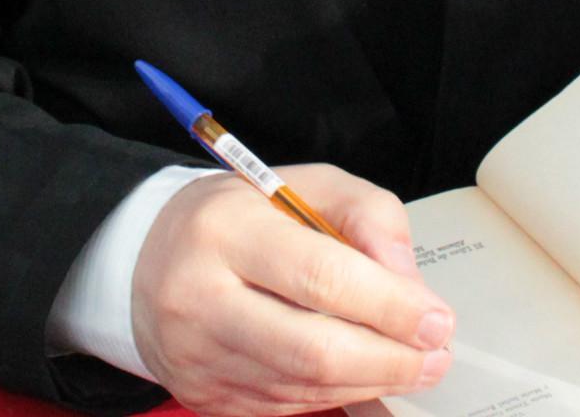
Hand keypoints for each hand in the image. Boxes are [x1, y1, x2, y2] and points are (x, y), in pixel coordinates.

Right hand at [130, 165, 454, 416]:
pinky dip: (337, 393)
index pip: (320, 276)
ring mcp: (198, 357)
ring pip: (305, 387)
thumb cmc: (236, 217)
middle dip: (390, 359)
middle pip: (313, 350)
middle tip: (437, 354)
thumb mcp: (298, 184)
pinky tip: (365, 373)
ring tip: (415, 365)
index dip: (389, 305)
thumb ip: (364, 213)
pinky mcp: (203, 396)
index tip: (436, 318)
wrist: (142, 261)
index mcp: (223, 229)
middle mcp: (200, 298)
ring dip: (373, 381)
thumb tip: (408, 281)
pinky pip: (286, 406)